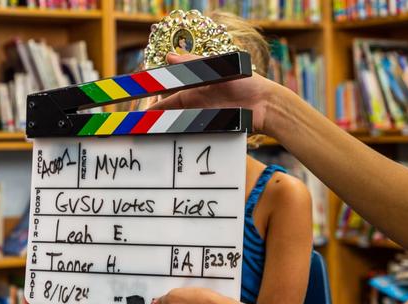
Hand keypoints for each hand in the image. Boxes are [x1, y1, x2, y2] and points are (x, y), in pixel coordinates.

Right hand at [149, 53, 289, 135]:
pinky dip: (185, 138)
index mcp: (196, 89)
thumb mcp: (218, 69)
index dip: (155, 105)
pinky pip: (196, 134)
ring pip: (181, 126)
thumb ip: (194, 63)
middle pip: (172, 114)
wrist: (266, 104)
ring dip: (168, 131)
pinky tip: (174, 143)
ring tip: (152, 138)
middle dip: (157, 121)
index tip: (142, 112)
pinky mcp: (216, 129)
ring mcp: (206, 117)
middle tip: (141, 128)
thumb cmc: (245, 82)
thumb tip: (169, 56)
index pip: (169, 98)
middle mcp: (199, 104)